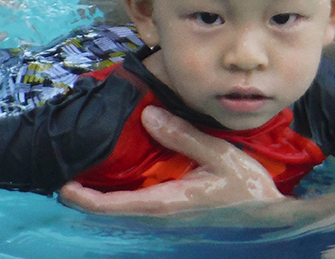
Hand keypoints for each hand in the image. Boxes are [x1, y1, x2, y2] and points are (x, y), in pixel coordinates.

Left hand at [58, 105, 282, 216]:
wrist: (272, 217)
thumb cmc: (248, 190)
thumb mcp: (219, 155)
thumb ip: (183, 135)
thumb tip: (147, 116)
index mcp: (166, 203)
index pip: (114, 205)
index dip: (84, 197)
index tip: (62, 184)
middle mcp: (162, 215)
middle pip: (113, 212)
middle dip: (87, 197)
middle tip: (66, 175)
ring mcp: (168, 218)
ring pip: (125, 211)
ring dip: (103, 196)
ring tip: (85, 174)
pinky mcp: (176, 214)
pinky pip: (140, 206)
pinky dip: (123, 195)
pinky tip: (121, 177)